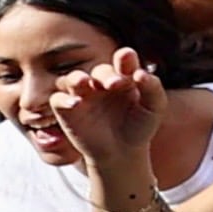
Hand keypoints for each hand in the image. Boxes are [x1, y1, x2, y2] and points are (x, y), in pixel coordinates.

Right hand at [46, 45, 165, 170]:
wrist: (122, 154)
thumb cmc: (140, 127)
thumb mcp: (154, 108)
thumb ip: (153, 88)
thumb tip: (141, 73)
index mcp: (125, 77)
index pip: (123, 60)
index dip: (125, 57)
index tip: (127, 58)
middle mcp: (102, 83)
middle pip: (100, 70)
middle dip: (106, 74)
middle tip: (114, 84)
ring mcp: (84, 95)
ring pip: (73, 78)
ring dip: (77, 77)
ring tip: (84, 83)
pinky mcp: (67, 110)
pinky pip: (58, 99)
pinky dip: (63, 98)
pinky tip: (75, 103)